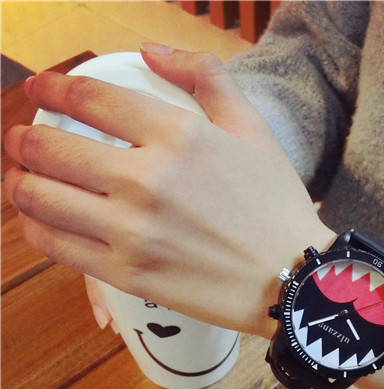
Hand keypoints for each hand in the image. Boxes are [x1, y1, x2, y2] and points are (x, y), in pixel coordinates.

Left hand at [3, 45, 333, 338]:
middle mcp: (147, 179)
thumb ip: (207, 77)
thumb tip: (151, 51)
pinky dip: (34, 227)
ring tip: (23, 180)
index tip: (39, 89)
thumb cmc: (277, 207)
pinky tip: (39, 221)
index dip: (51, 88)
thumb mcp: (254, 130)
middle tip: (22, 142)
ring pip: (39, 197)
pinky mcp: (128, 274)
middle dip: (23, 139)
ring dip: (19, 183)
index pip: (89, 98)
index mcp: (178, 136)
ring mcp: (133, 231)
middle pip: (49, 148)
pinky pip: (55, 245)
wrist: (294, 280)